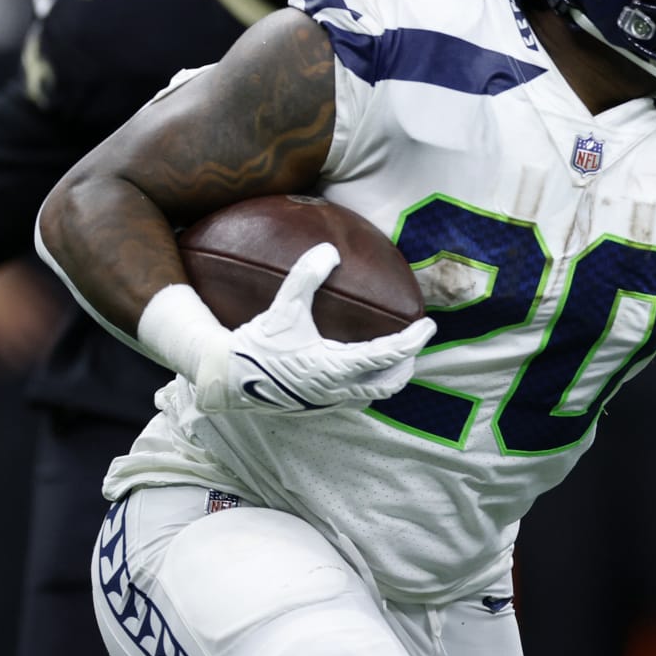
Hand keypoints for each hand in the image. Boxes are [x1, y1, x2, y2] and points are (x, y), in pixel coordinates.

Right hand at [190, 243, 433, 413]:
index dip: (413, 340)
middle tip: (416, 340)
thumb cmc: (258, 342)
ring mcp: (327, 402)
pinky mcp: (316, 406)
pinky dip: (368, 384)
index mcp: (334, 367)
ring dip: (389, 376)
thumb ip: (306, 276)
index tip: (429, 325)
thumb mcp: (283, 307)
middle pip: (390, 382)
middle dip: (408, 362)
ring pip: (372, 394)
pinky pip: (354, 398)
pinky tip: (363, 369)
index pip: (388, 355)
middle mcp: (336, 390)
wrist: (226, 378)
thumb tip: (329, 249)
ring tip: (396, 356)